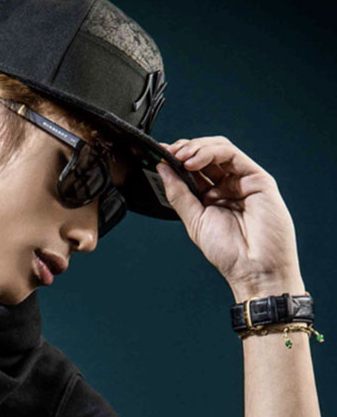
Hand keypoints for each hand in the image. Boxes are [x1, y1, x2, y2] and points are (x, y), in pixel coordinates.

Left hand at [156, 136, 303, 297]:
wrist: (253, 268)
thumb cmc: (229, 252)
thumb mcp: (194, 221)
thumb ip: (179, 194)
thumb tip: (162, 169)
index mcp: (213, 197)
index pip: (194, 170)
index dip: (176, 160)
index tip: (158, 156)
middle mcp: (228, 186)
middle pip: (206, 155)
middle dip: (184, 150)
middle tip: (167, 153)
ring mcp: (243, 180)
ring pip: (219, 150)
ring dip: (196, 148)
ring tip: (179, 157)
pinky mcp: (257, 178)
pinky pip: (232, 155)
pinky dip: (210, 152)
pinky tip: (193, 161)